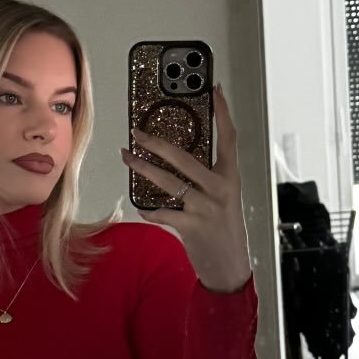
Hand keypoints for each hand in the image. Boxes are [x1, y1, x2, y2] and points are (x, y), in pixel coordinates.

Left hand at [122, 83, 252, 291]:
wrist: (230, 267)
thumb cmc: (224, 230)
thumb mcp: (223, 199)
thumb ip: (206, 178)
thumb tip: (176, 159)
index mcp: (231, 177)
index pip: (229, 138)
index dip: (222, 113)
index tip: (214, 91)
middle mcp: (221, 189)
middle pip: (185, 157)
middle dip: (157, 143)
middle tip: (137, 133)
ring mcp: (207, 208)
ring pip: (169, 182)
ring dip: (143, 169)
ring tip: (127, 159)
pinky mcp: (193, 226)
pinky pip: (163, 212)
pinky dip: (149, 208)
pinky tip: (141, 205)